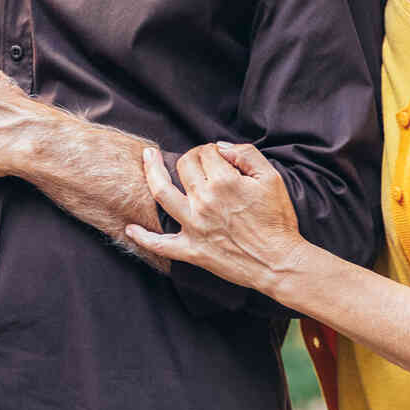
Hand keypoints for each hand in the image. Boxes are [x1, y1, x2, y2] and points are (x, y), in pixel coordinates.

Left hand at [123, 141, 307, 292]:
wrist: (279, 262)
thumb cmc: (278, 220)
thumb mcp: (272, 178)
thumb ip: (247, 154)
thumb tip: (221, 147)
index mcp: (225, 182)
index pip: (207, 152)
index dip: (212, 150)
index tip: (218, 156)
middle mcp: (204, 201)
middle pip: (184, 166)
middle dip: (190, 157)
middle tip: (197, 162)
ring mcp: (194, 226)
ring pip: (161, 193)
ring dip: (151, 173)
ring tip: (146, 159)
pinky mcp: (191, 250)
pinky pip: (160, 244)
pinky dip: (143, 237)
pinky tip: (131, 228)